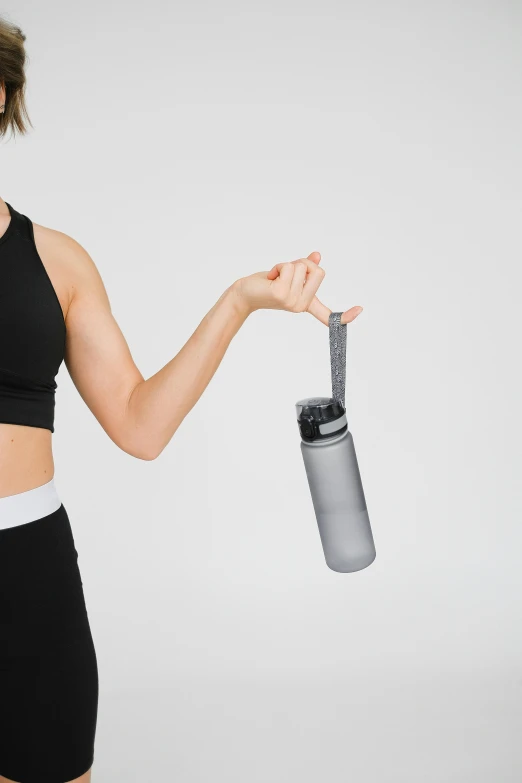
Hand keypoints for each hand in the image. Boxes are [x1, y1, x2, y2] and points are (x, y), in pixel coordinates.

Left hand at [233, 251, 362, 325]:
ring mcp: (292, 301)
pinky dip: (279, 266)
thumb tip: (317, 255)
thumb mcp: (289, 275)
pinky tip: (270, 277)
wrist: (245, 293)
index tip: (360, 310)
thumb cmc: (266, 284)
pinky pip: (289, 267)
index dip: (345, 314)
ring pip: (302, 266)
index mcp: (306, 303)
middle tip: (285, 274)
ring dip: (288, 264)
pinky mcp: (281, 294)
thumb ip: (305, 267)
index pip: (328, 314)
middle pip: (317, 270)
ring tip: (275, 276)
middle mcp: (301, 305)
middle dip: (302, 264)